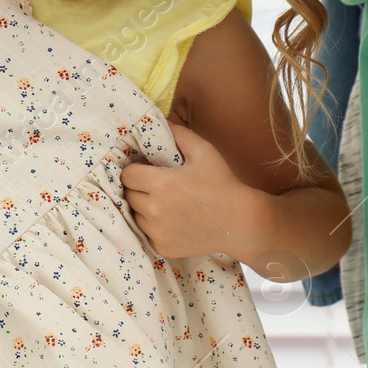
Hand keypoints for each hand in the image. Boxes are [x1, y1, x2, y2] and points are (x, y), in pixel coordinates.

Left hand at [120, 121, 267, 260]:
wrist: (240, 223)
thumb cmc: (222, 184)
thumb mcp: (204, 152)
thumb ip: (178, 134)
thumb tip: (159, 121)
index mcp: (161, 184)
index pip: (127, 174)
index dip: (136, 169)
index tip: (148, 170)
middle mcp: (155, 209)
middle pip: (128, 194)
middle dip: (139, 187)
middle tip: (158, 186)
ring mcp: (157, 231)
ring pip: (135, 214)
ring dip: (144, 207)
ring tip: (166, 203)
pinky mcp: (162, 247)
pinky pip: (146, 233)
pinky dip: (153, 226)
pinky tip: (172, 219)